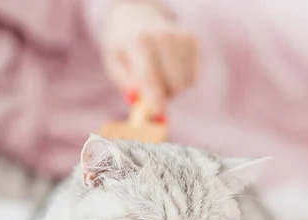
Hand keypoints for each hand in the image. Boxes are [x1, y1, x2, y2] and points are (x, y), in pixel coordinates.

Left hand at [101, 1, 197, 115]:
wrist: (137, 14)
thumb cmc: (124, 45)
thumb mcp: (114, 63)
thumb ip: (127, 85)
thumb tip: (143, 104)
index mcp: (139, 41)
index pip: (150, 78)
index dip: (155, 101)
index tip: (157, 115)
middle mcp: (163, 36)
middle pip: (173, 84)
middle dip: (162, 95)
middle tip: (151, 89)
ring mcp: (181, 37)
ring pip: (184, 83)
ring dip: (172, 88)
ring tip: (159, 75)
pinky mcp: (193, 39)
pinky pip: (192, 77)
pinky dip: (182, 79)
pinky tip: (170, 66)